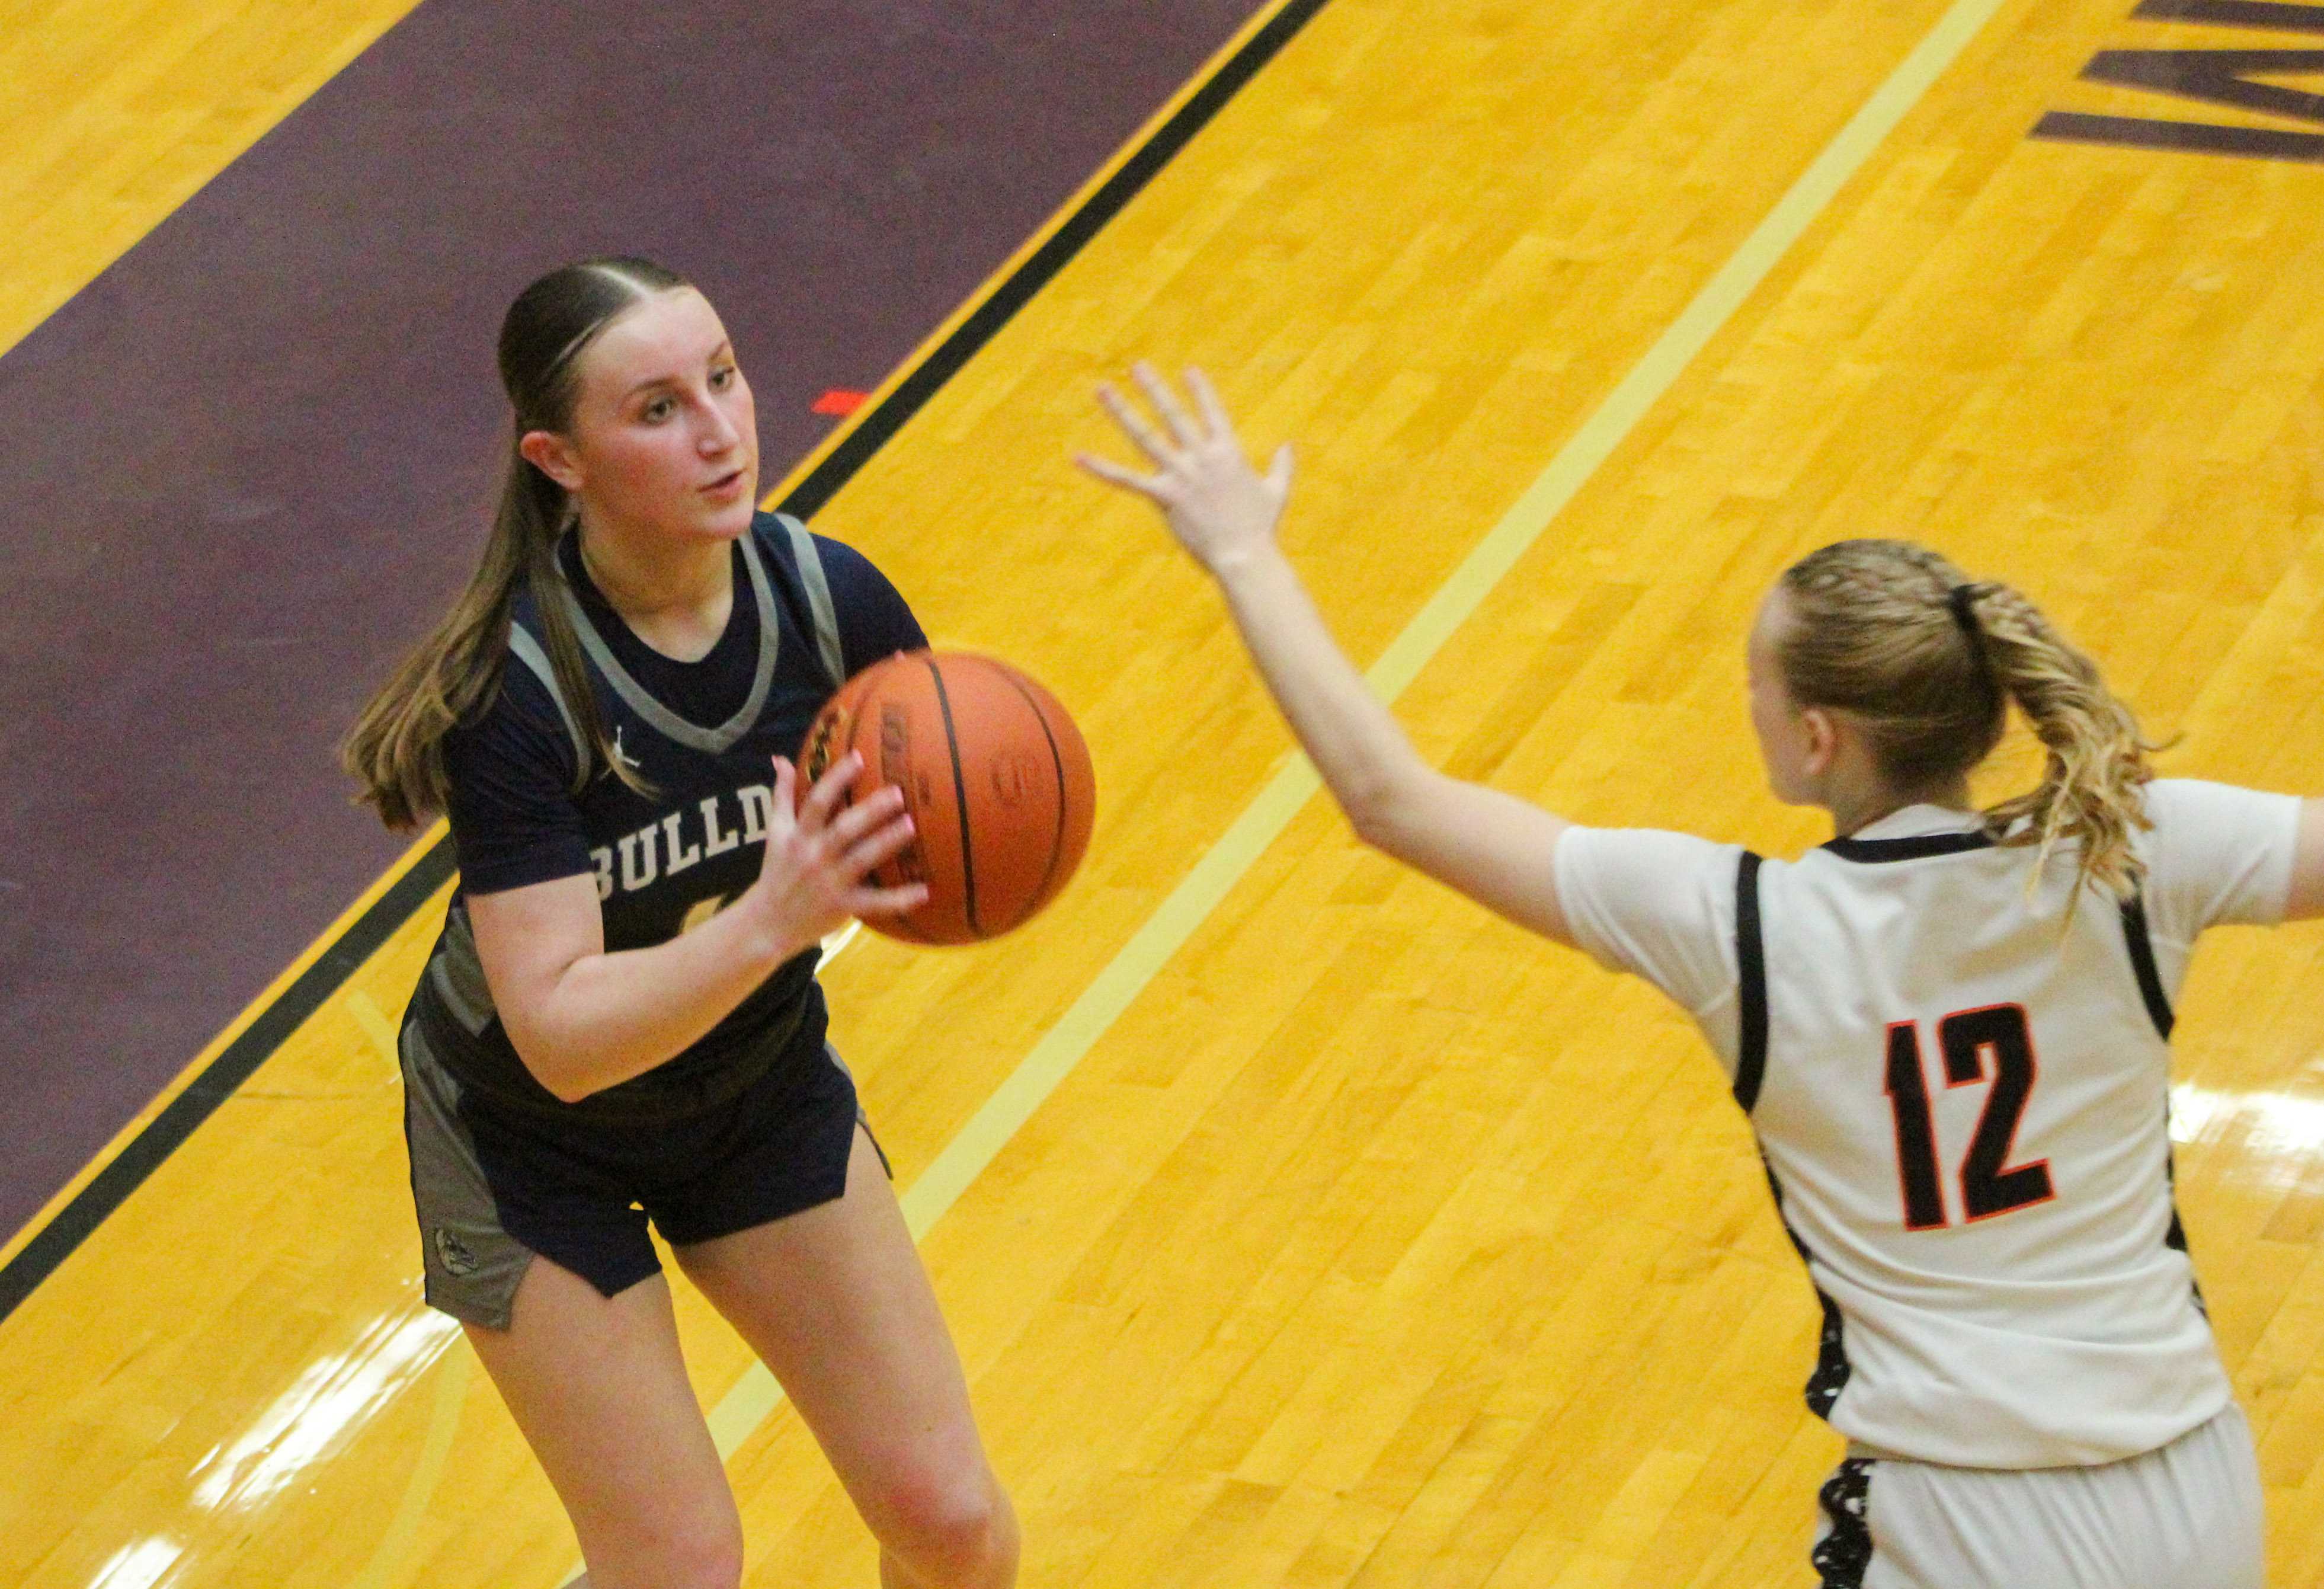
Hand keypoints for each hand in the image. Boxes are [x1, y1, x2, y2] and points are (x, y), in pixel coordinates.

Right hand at [743, 753, 925, 952]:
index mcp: (798, 836)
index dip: (836, 779)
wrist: (767, 923)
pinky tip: (925, 891)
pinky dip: (900, 899)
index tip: (859, 757)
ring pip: (861, 860)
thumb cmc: (776, 872)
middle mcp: (813, 856)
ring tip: (911, 825)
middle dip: (870, 811)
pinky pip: (875, 903)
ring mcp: (829, 883)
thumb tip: (782, 760)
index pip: (817, 802)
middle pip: (843, 829)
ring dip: (886, 842)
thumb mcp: (774, 833)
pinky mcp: (843, 907)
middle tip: (898, 792)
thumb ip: (782, 796)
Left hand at [1077, 362, 1293, 577]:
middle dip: (1154, 388)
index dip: (1200, 391)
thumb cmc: (1261, 527)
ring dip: (1122, 411)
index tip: (1189, 369)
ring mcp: (1181, 474)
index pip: (1213, 412)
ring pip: (1145, 436)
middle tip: (1137, 366)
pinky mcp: (1165, 495)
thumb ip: (1281, 466)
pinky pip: (1127, 479)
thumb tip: (1288, 446)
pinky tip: (1078, 456)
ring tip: (1103, 389)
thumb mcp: (1277, 492)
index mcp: (1228, 452)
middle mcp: (1202, 457)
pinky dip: (1101, 468)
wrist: (1245, 554)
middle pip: (1173, 414)